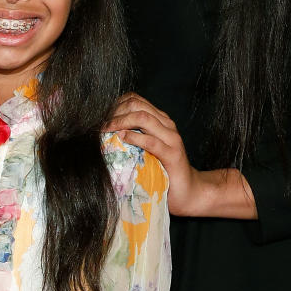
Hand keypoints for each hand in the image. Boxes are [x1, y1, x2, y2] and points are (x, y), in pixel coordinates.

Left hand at [106, 93, 256, 218]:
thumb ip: (133, 136)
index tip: (103, 117)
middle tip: (102, 126)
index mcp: (160, 119)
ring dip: (121, 122)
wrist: (188, 190)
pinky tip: (123, 139)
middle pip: (137, 105)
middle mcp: (167, 124)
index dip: (116, 105)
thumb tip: (105, 131)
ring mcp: (171, 138)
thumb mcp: (145, 148)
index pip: (135, 99)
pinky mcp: (173, 155)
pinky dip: (134, 138)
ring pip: (143, 118)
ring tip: (108, 130)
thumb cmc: (163, 170)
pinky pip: (151, 141)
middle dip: (116, 112)